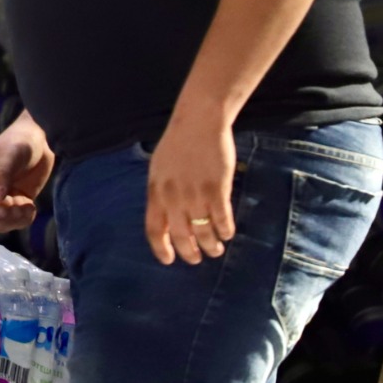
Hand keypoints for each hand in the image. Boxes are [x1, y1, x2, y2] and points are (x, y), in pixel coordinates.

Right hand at [0, 112, 53, 231]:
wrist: (38, 138)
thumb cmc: (18, 141)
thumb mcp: (8, 155)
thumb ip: (1, 175)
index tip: (3, 208)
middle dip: (3, 219)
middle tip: (20, 207)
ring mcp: (5, 200)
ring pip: (3, 224)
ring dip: (15, 221)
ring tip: (28, 207)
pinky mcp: (20, 202)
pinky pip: (18, 221)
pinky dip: (25, 219)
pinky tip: (32, 207)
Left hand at [146, 107, 235, 265]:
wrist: (199, 121)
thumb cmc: (178, 144)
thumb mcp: (158, 169)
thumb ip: (160, 193)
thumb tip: (164, 218)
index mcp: (156, 191)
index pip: (154, 229)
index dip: (162, 248)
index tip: (169, 260)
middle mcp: (173, 197)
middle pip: (180, 236)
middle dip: (189, 252)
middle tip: (197, 259)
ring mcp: (195, 193)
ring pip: (203, 232)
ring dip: (211, 246)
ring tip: (216, 250)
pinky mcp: (217, 188)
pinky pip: (222, 219)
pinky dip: (225, 230)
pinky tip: (228, 233)